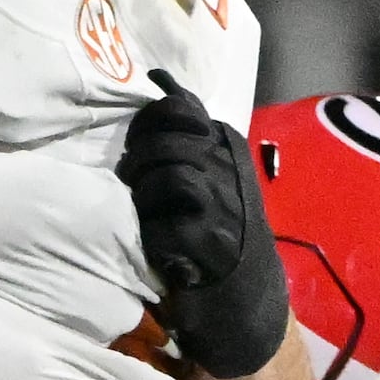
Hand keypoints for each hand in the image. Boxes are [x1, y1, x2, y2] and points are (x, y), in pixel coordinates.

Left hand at [120, 71, 289, 379]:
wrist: (248, 297)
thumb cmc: (218, 231)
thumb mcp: (208, 175)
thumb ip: (185, 135)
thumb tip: (160, 82)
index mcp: (227, 146)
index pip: (180, 109)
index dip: (147, 124)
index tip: (135, 144)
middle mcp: (229, 170)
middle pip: (167, 143)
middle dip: (137, 161)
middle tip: (131, 185)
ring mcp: (224, 206)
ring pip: (169, 176)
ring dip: (143, 195)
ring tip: (144, 214)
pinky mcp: (210, 245)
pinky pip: (166, 226)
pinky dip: (152, 235)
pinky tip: (158, 247)